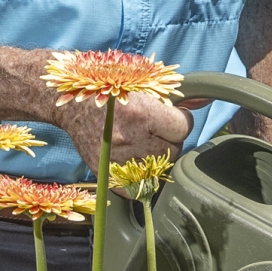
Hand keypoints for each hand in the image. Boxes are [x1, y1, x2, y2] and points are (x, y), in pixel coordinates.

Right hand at [54, 90, 191, 168]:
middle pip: (173, 151)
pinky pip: (137, 188)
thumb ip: (172, 95)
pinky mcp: (106, 173)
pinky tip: (136, 160)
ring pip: (158, 169)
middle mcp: (130, 139)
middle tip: (157, 130)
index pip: (183, 128)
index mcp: (141, 114)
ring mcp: (117, 159)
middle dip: (170, 139)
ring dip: (157, 157)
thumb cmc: (107, 87)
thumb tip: (202, 101)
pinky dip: (140, 178)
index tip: (175, 117)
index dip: (182, 121)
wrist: (69, 103)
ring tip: (145, 142)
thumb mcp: (140, 82)